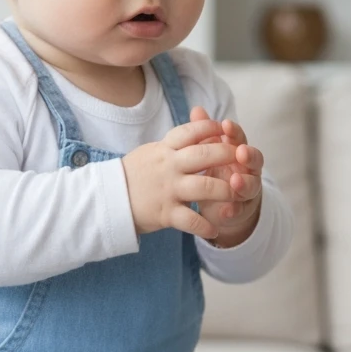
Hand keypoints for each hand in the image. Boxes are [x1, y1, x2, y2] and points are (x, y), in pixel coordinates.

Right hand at [122, 118, 238, 239]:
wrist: (106, 200)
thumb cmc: (134, 174)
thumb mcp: (152, 151)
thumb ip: (176, 142)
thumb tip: (199, 122)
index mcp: (165, 149)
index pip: (190, 132)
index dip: (210, 128)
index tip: (226, 128)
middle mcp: (168, 166)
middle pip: (203, 155)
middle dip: (228, 155)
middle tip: (244, 158)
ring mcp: (168, 189)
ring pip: (205, 186)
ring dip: (226, 190)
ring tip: (238, 196)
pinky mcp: (164, 213)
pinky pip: (190, 220)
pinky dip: (205, 226)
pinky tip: (215, 229)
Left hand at [189, 106, 263, 246]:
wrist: (221, 204)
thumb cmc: (215, 172)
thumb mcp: (207, 153)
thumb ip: (204, 134)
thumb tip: (197, 108)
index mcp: (237, 152)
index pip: (239, 138)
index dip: (234, 132)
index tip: (225, 125)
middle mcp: (247, 169)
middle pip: (254, 159)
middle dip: (249, 155)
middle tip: (241, 152)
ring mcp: (248, 190)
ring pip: (252, 185)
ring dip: (245, 183)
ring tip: (235, 181)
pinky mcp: (242, 209)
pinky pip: (241, 210)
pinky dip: (235, 210)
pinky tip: (226, 211)